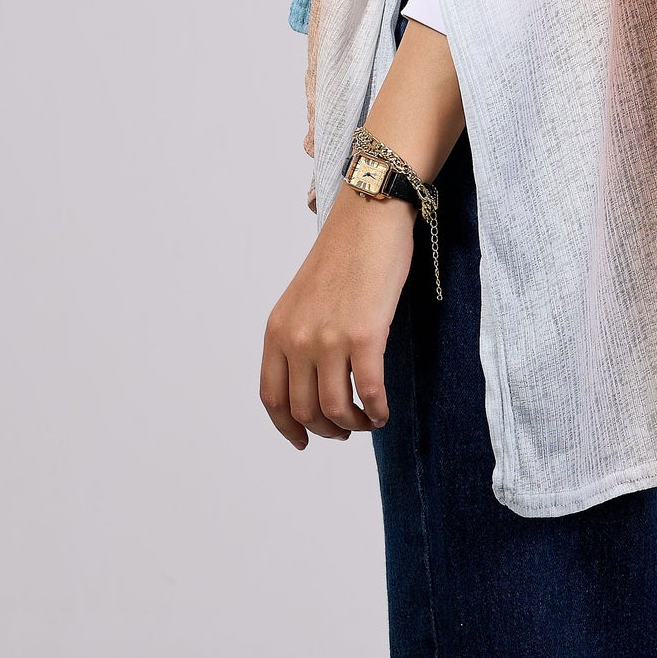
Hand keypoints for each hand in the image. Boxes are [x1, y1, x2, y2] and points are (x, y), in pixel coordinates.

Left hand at [260, 185, 416, 448]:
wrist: (369, 216)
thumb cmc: (345, 253)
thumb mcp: (305, 298)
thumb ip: (301, 336)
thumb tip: (314, 379)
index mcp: (277, 330)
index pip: (272, 397)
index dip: (287, 427)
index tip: (303, 440)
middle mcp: (296, 338)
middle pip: (304, 410)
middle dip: (327, 430)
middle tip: (347, 429)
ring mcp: (329, 338)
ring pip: (335, 409)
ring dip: (354, 425)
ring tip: (368, 420)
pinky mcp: (364, 335)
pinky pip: (369, 391)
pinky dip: (378, 410)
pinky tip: (384, 411)